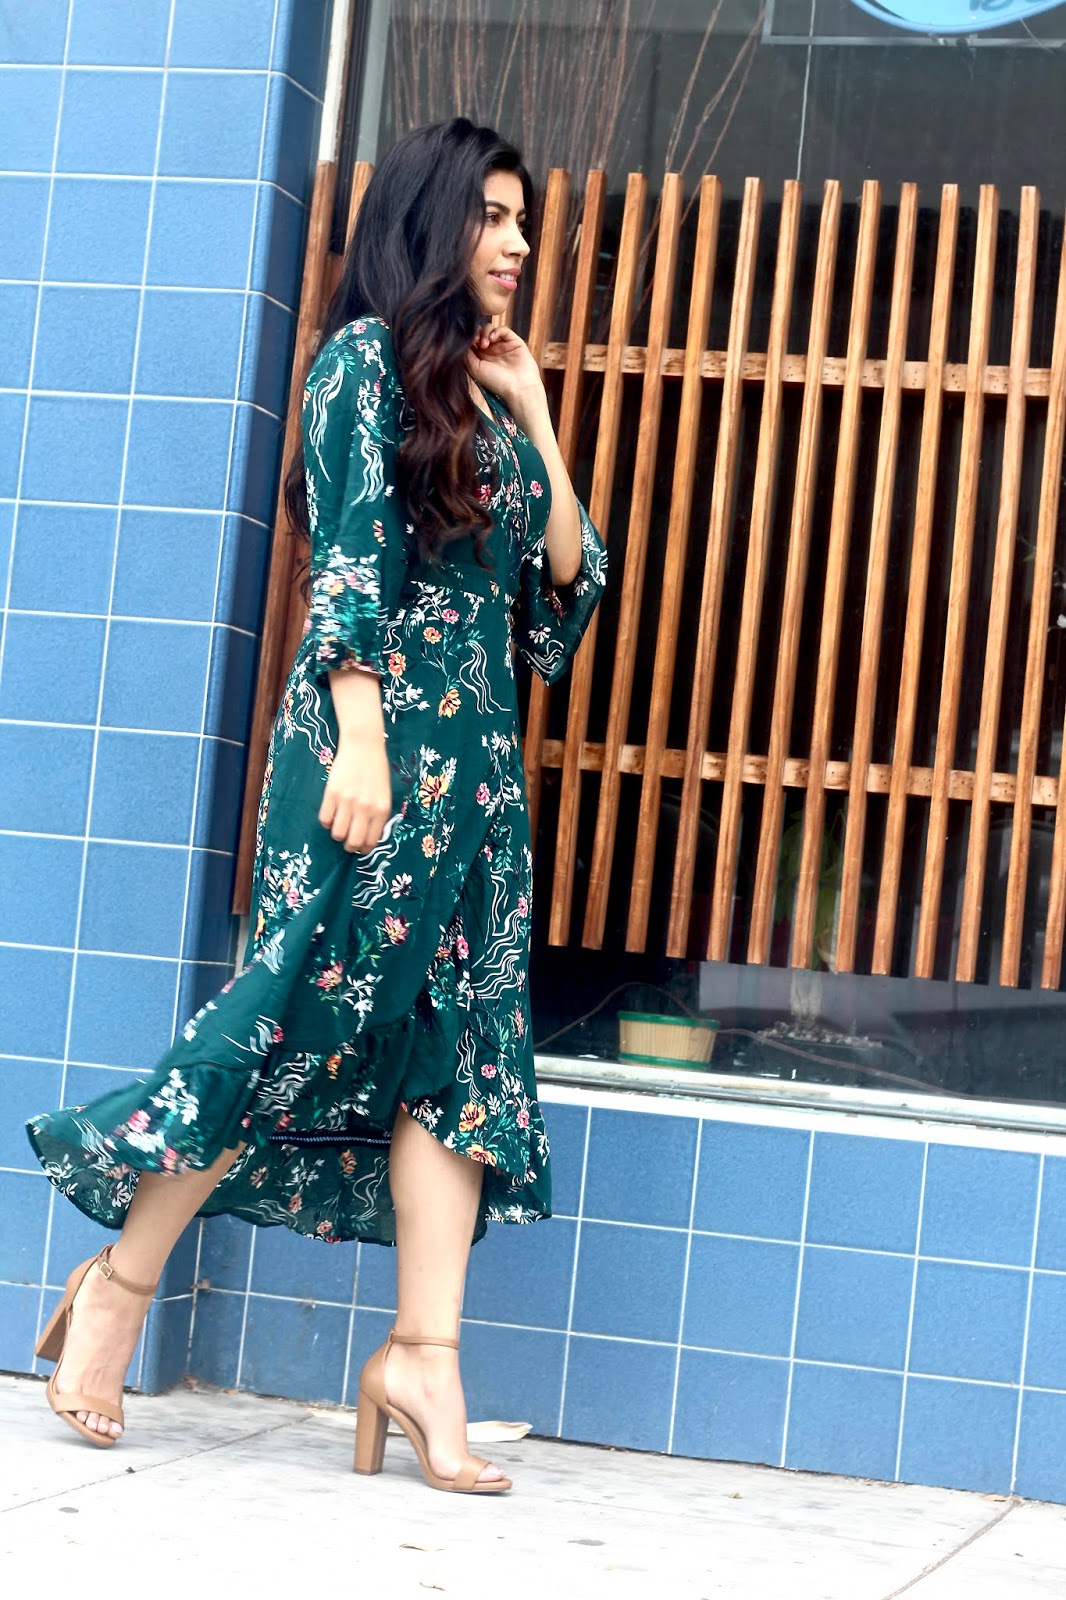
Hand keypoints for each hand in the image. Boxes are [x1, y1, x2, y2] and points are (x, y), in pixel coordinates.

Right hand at [318, 731, 391, 852]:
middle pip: (353, 842)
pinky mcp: (331, 793)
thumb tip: (368, 837)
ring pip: (337, 833)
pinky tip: (331, 813)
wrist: (363, 745)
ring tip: (339, 825)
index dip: (364, 848)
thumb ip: (378, 815)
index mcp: (381, 809)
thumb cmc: (376, 770)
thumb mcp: (385, 794)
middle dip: (349, 846)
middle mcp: (365, 808)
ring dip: (337, 834)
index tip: (360, 847)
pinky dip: (327, 821)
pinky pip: (325, 819)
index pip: (371, 841)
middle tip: (347, 840)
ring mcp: (347, 801)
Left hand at [468, 326, 544, 416]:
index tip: (468, 341)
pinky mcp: (514, 341)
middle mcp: (491, 350)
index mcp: (481, 357)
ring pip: (490, 329)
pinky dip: (496, 330)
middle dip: (476, 334)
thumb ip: (467, 354)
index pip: (472, 341)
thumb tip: (462, 341)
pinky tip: (493, 338)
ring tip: (485, 343)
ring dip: (485, 333)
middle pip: (479, 332)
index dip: (468, 338)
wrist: (519, 388)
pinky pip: (503, 329)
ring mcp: (502, 345)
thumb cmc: (497, 382)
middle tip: (477, 342)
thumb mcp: (475, 369)